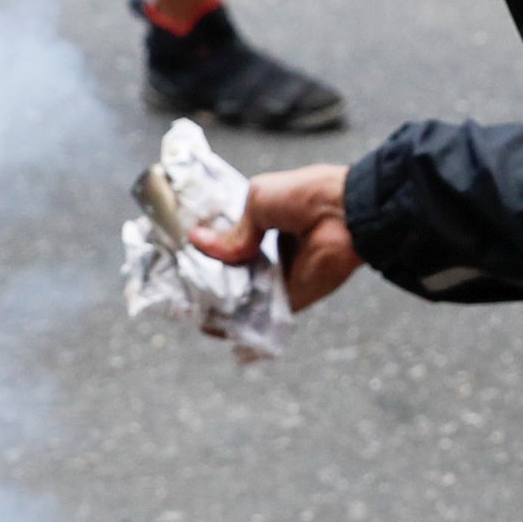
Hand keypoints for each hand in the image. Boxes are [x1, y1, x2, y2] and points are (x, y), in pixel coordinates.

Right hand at [193, 163, 365, 311]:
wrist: (345, 214)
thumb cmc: (306, 195)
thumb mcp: (259, 200)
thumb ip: (232, 229)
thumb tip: (197, 242)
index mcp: (265, 223)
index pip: (228, 240)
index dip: (204, 249)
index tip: (177, 258)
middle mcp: (270, 251)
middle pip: (231, 272)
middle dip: (206, 279)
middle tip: (177, 288)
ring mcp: (279, 277)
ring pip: (241, 296)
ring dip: (217, 303)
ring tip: (188, 307)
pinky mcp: (290, 300)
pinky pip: (260, 315)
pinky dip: (237, 322)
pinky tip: (211, 325)